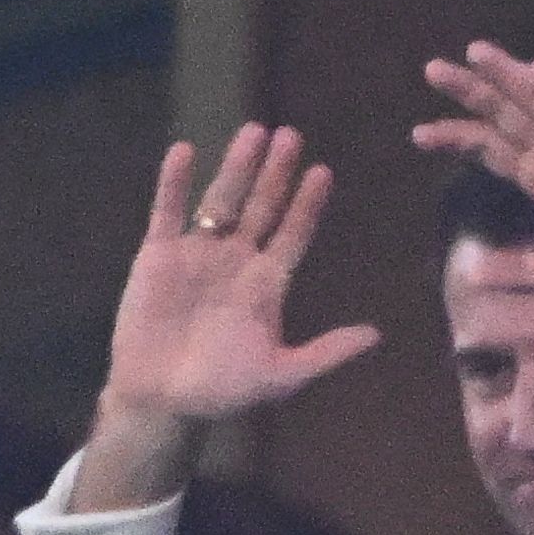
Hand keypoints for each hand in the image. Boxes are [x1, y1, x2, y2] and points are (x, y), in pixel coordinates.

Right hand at [77, 125, 379, 510]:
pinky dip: (174, 183)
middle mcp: (236, 260)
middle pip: (261, 206)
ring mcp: (197, 254)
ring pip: (221, 200)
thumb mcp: (280, 376)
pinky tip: (184, 151)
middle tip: (291, 135)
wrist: (160, 402)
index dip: (308, 205)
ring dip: (236, 167)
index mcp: (267, 284)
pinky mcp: (157, 256)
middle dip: (276, 174)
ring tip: (253, 132)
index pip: (293, 233)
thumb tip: (376, 335)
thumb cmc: (220, 392)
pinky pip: (167, 212)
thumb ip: (325, 352)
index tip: (322, 172)